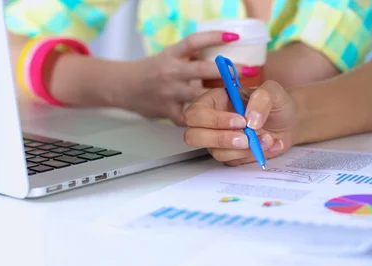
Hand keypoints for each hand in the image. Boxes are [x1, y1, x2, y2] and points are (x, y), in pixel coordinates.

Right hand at [121, 31, 259, 124]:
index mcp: (173, 55)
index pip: (194, 41)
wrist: (122, 86)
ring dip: (221, 99)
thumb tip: (224, 53)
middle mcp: (171, 72)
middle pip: (203, 69)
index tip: (235, 37)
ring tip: (241, 102)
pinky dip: (202, 121)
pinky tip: (218, 123)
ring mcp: (169, 92)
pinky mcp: (167, 111)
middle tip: (249, 71)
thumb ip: (193, 57)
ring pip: (199, 96)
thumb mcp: (171, 57)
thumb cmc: (152, 71)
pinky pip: (189, 118)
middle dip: (228, 70)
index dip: (215, 37)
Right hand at [183, 81, 297, 165]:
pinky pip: (234, 161)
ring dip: (244, 149)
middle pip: (193, 136)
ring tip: (268, 138)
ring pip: (216, 152)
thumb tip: (251, 120)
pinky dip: (253, 155)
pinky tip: (269, 144)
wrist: (289, 122)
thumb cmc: (276, 103)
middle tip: (245, 138)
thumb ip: (262, 98)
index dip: (213, 120)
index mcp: (214, 101)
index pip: (196, 113)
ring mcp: (219, 140)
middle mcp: (212, 122)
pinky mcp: (231, 155)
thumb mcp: (273, 91)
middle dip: (220, 139)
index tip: (241, 121)